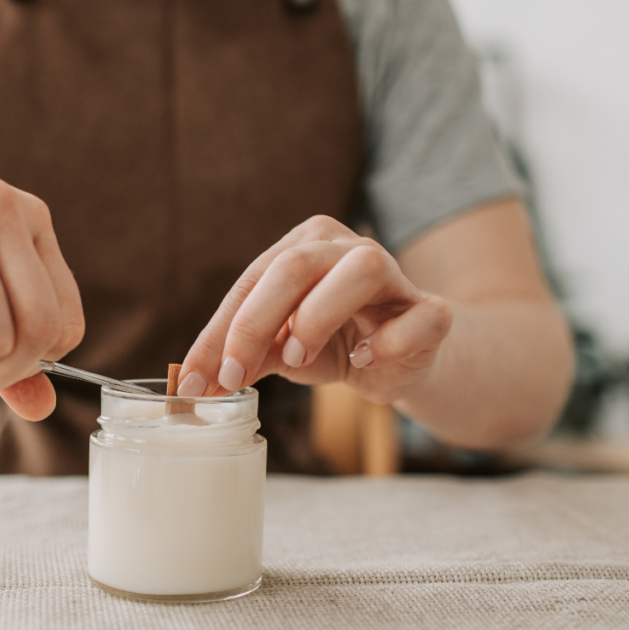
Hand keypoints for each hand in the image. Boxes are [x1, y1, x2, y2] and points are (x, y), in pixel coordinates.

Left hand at [177, 215, 451, 404]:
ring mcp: (395, 275)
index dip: (220, 332)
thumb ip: (245, 357)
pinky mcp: (432, 312)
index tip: (196, 380)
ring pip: (362, 269)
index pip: (252, 282)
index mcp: (303, 247)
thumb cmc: (330, 344)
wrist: (399, 359)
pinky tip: (363, 359)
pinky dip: (387, 341)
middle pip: (295, 265)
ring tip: (298, 359)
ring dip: (318, 316)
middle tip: (234, 374)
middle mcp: (346, 248)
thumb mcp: (279, 350)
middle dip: (255, 323)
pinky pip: (420, 316)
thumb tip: (198, 382)